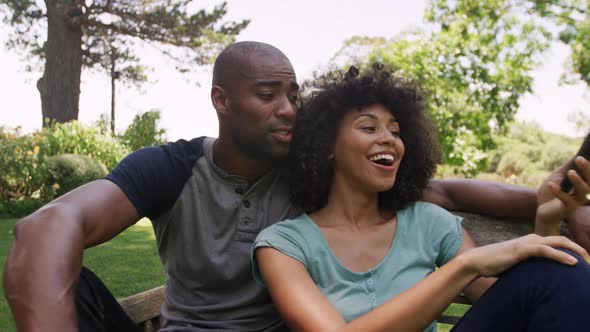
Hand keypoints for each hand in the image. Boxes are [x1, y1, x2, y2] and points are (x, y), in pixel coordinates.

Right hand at [460, 234, 589, 277]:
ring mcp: (526, 243)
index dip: (571, 249)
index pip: (556, 242)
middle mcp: (530, 239)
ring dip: (576, 250)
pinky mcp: (521, 250)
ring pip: (558, 242)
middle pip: (562, 239)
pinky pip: (546, 250)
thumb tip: (537, 275)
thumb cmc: (493, 265)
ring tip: (587, 261)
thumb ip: (527, 265)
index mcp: (530, 241)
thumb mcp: (515, 264)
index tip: (582, 262)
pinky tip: (573, 263)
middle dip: (579, 249)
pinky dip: (561, 255)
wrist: (476, 262)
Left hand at [536, 156, 589, 232]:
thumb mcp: (557, 175)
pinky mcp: (568, 208)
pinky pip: (566, 199)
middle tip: (580, 159)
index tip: (585, 155)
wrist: (542, 209)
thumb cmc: (551, 190)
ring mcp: (577, 200)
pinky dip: (558, 191)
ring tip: (570, 172)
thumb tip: (577, 155)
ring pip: (583, 190)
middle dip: (587, 169)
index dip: (589, 165)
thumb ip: (567, 167)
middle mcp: (583, 191)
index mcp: (582, 182)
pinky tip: (550, 184)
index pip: (589, 173)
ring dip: (577, 180)